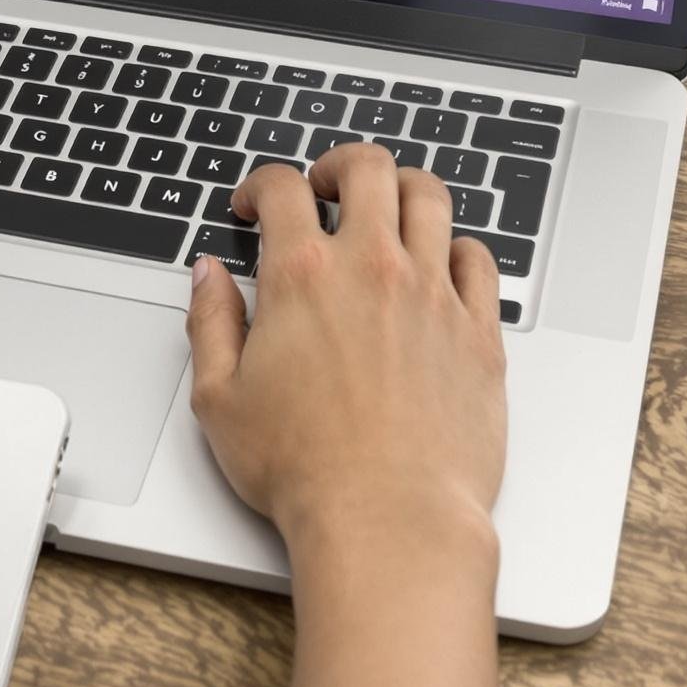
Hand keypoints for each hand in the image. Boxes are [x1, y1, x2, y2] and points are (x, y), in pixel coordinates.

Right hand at [184, 146, 506, 565]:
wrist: (388, 520)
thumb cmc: (304, 471)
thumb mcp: (219, 400)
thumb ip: (210, 324)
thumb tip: (208, 277)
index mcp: (303, 276)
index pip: (283, 188)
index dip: (263, 186)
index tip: (258, 205)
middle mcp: (374, 268)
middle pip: (368, 169)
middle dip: (340, 166)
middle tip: (327, 186)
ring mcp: (434, 294)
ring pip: (430, 198)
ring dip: (402, 190)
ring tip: (387, 209)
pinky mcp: (479, 331)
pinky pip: (479, 259)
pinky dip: (457, 247)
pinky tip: (441, 265)